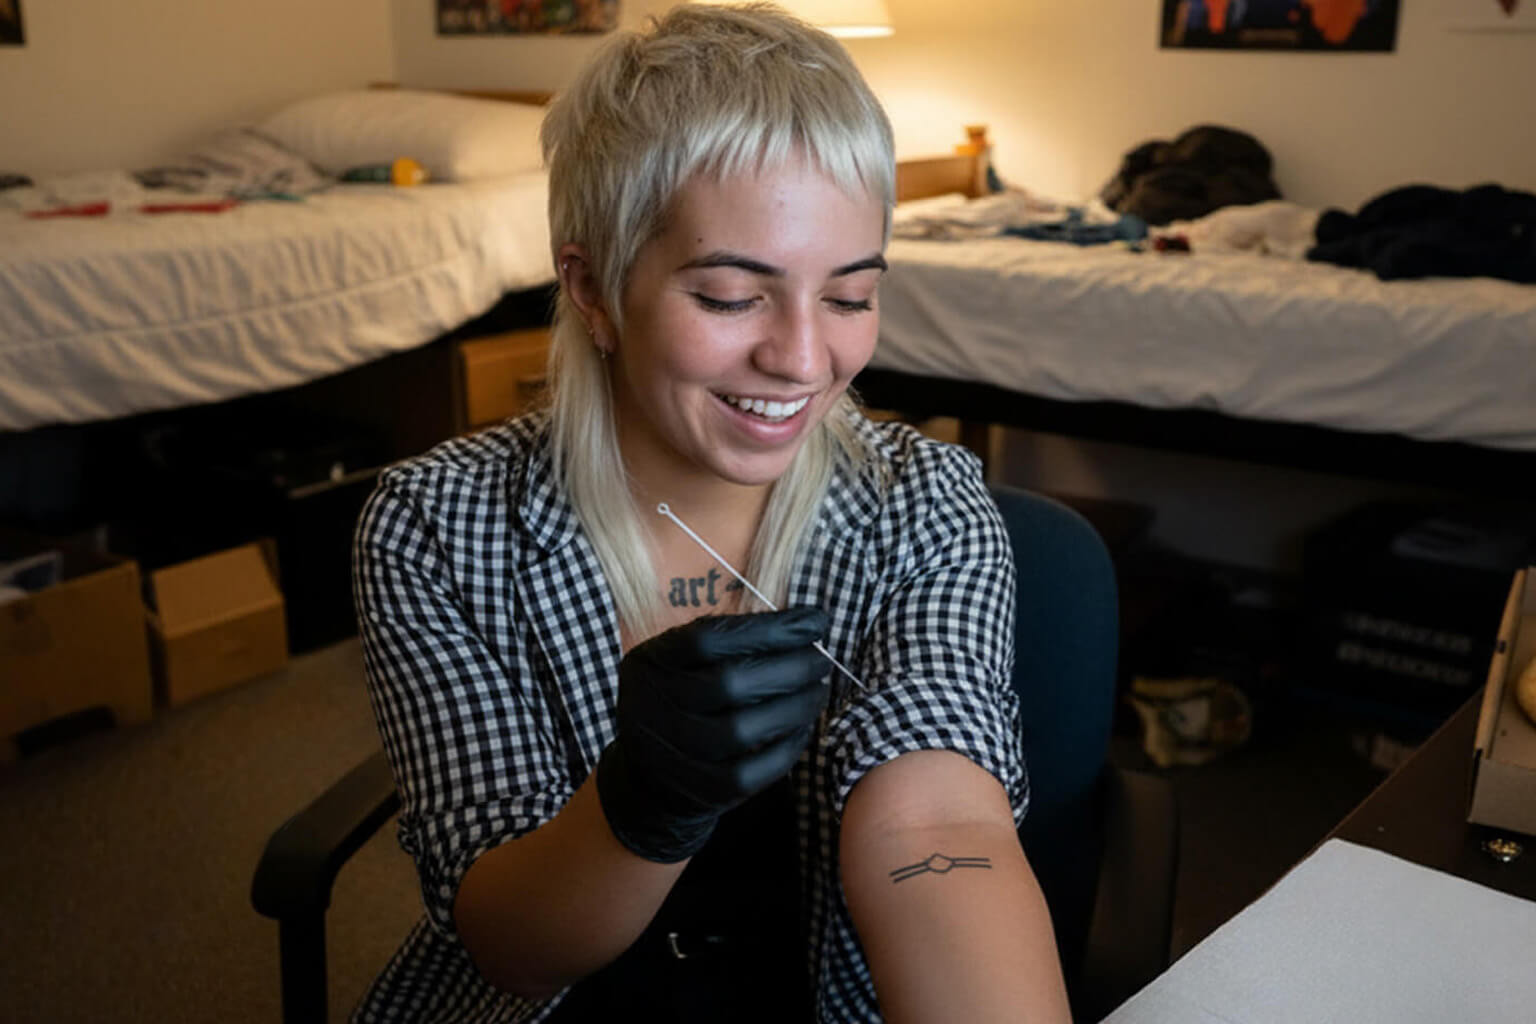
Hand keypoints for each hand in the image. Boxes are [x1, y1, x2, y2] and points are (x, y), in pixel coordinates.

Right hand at [596, 607, 830, 862]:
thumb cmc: (680, 700)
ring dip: (794, 707)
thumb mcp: (679, 661)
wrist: (645, 779)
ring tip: (818, 691)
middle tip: (822, 661)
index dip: (768, 629)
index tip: (813, 622)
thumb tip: (801, 625)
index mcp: (652, 663)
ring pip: (742, 730)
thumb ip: (724, 641)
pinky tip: (803, 728)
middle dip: (790, 668)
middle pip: (729, 683)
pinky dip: (786, 749)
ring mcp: (673, 753)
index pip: (708, 638)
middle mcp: (653, 706)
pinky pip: (751, 772)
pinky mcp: (699, 792)